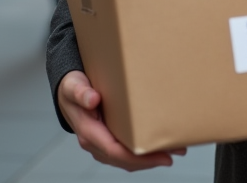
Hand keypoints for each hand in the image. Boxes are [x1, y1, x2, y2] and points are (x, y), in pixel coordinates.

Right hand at [58, 71, 185, 170]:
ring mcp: (101, 144)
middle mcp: (95, 143)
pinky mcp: (108, 140)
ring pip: (126, 159)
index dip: (138, 157)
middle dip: (151, 160)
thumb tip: (92, 99)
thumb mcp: (73, 86)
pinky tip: (159, 145)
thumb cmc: (72, 88)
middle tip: (178, 151)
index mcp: (88, 132)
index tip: (162, 156)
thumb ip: (80, 92)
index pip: (114, 151)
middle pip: (124, 160)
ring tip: (176, 149)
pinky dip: (143, 152)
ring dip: (150, 158)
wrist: (69, 90)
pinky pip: (126, 152)